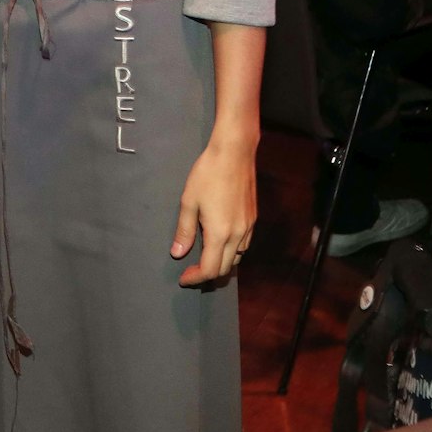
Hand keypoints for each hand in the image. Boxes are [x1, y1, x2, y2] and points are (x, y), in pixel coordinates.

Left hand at [171, 135, 256, 286]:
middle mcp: (238, 235)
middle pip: (225, 269)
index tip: (183, 279)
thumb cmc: (208, 174)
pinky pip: (244, 245)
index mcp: (220, 233)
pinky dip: (231, 252)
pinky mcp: (253, 219)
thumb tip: (177, 253)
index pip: (210, 269)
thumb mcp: (189, 201)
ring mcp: (249, 228)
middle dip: (208, 275)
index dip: (195, 278)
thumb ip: (184, 230)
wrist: (235, 153)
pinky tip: (220, 242)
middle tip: (191, 271)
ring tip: (204, 258)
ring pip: (237, 258)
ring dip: (221, 264)